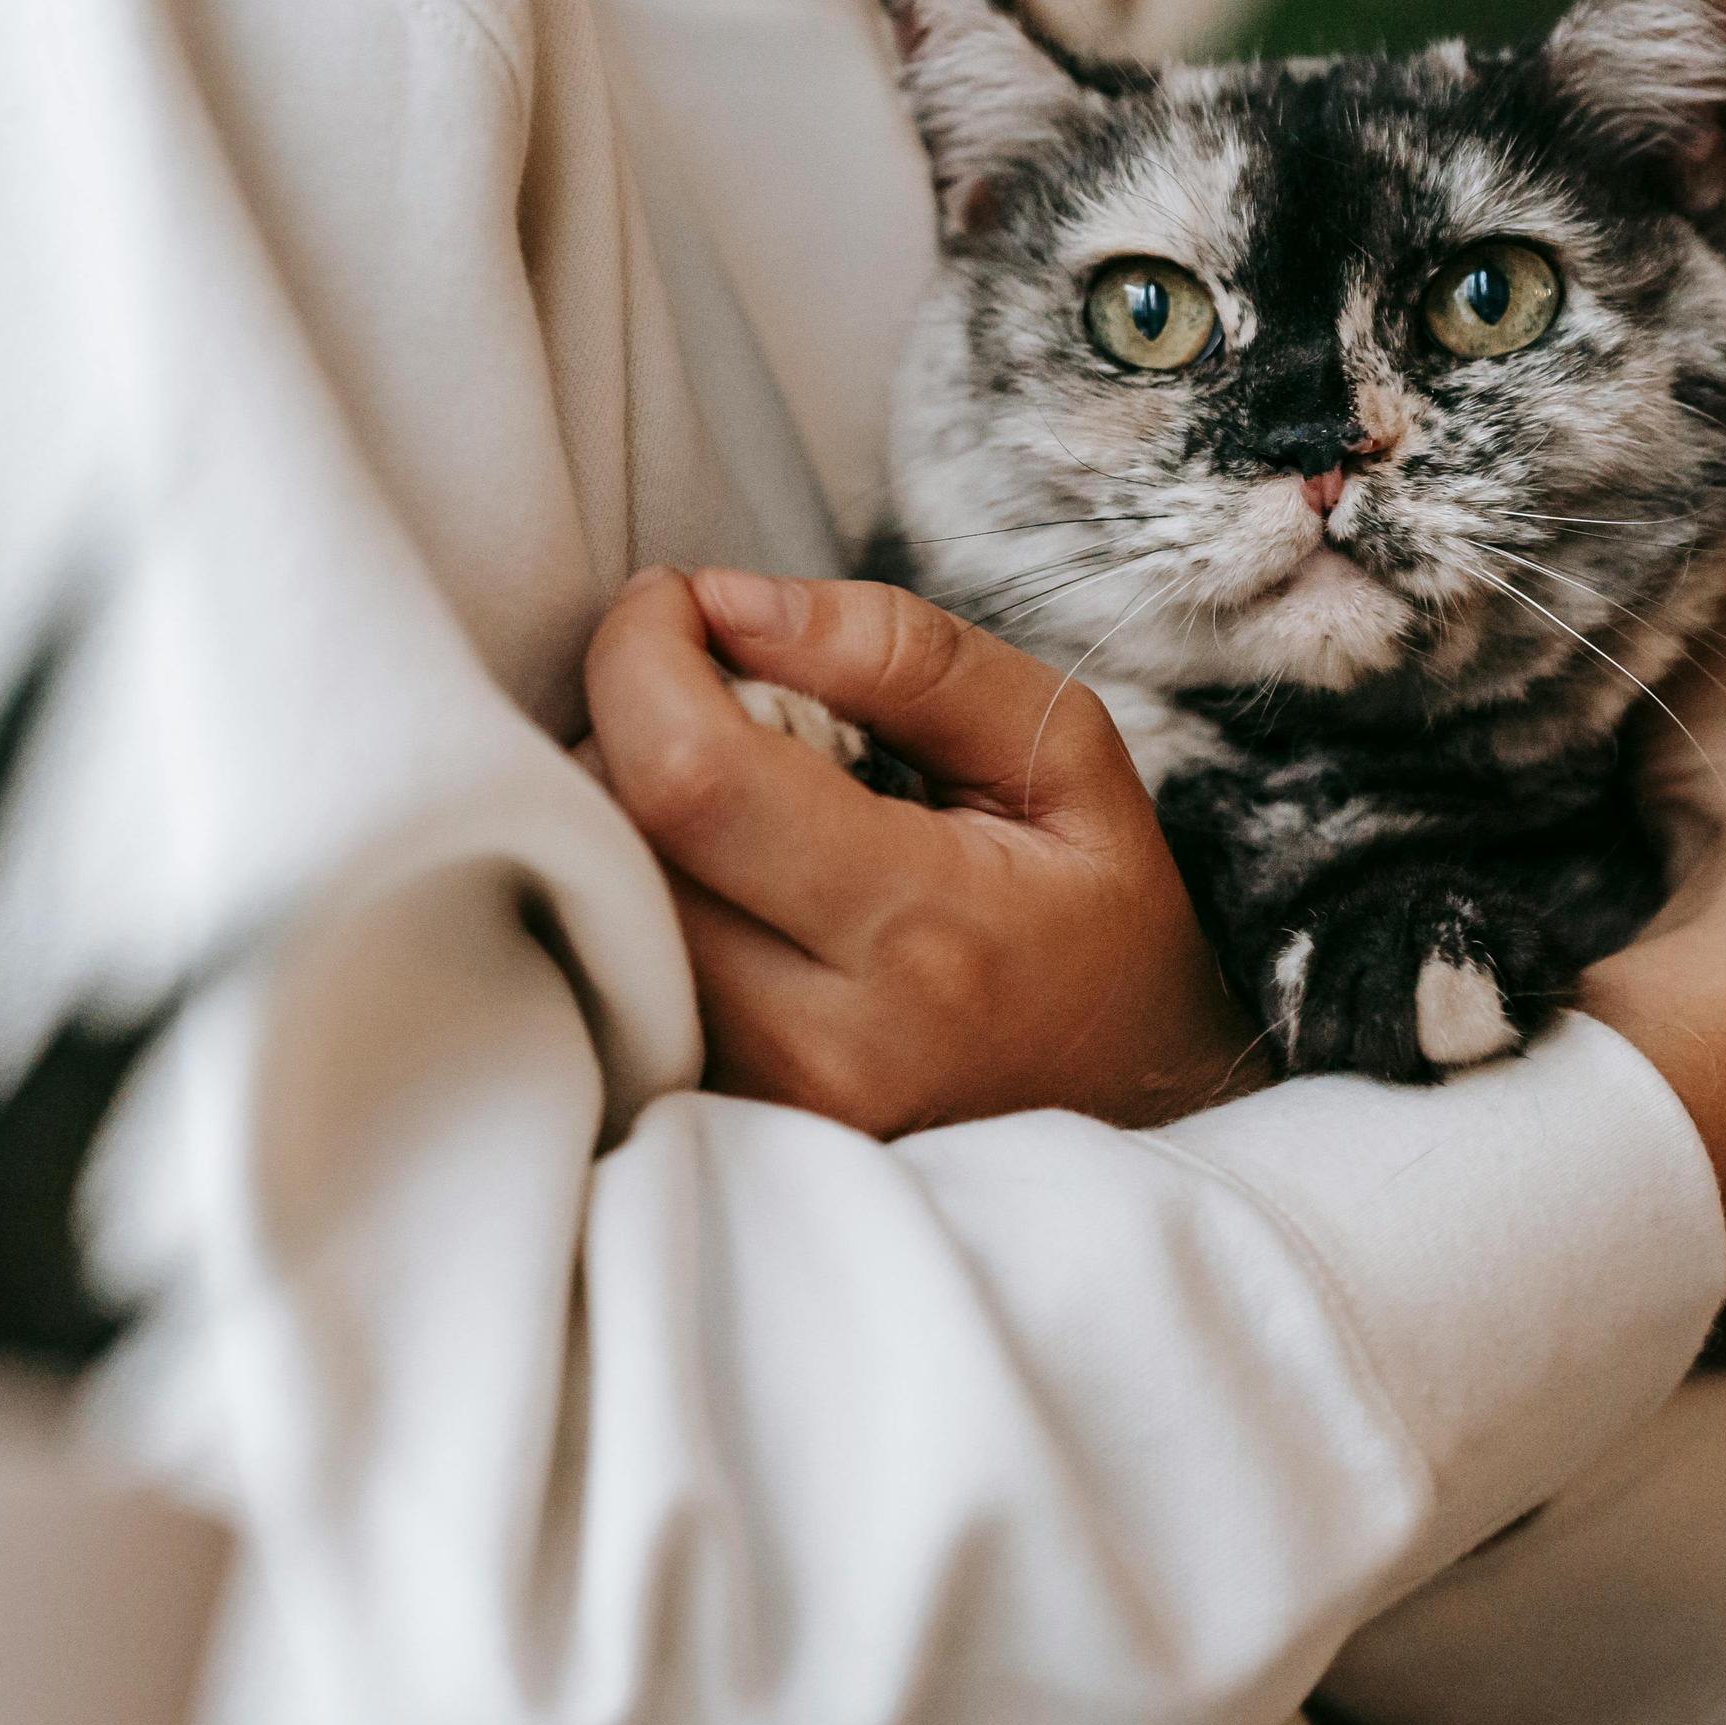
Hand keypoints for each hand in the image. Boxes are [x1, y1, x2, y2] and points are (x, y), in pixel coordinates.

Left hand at [582, 567, 1254, 1134]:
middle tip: (709, 698)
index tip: (673, 602)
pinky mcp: (713, 1122)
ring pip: (590, 913)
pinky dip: (625, 897)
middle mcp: (820, 1041)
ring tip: (724, 794)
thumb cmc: (1095, 913)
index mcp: (924, 931)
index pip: (690, 776)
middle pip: (613, 842)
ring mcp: (755, 1102)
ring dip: (616, 813)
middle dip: (621, 727)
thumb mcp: (1063, 751)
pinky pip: (605, 980)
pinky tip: (711, 876)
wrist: (1135, 1103)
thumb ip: (902, 657)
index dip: (642, 657)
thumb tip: (726, 602)